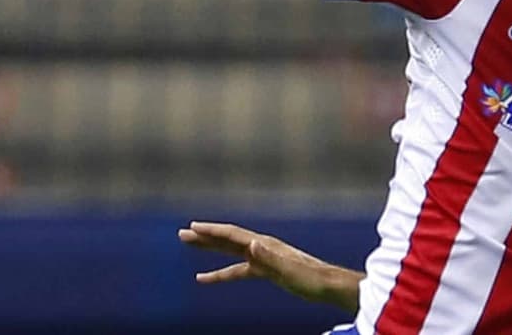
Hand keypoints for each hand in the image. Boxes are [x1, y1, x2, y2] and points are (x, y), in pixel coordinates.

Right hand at [178, 221, 362, 311]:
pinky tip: (207, 278)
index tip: (193, 227)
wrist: (328, 284)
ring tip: (190, 246)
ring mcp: (264, 258)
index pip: (233, 235)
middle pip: (228, 239)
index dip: (213, 231)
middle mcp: (262, 247)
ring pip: (230, 252)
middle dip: (205, 237)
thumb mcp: (287, 269)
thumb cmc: (310, 278)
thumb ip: (268, 257)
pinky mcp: (266, 271)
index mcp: (265, 245)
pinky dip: (221, 273)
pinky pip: (237, 270)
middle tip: (182, 234)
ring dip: (210, 249)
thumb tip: (251, 243)